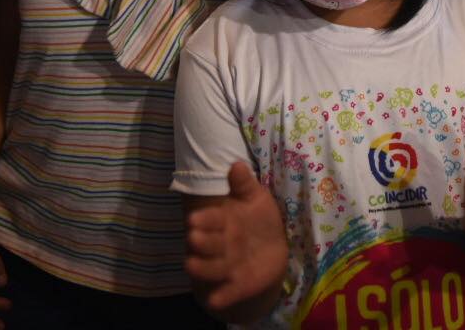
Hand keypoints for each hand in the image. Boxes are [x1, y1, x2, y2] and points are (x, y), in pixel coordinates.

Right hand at [185, 162, 287, 319]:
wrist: (273, 248)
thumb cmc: (259, 219)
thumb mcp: (255, 199)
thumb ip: (245, 184)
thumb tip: (237, 164)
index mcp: (223, 220)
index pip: (210, 219)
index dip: (203, 219)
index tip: (194, 218)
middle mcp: (220, 244)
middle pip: (207, 243)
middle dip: (200, 241)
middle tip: (193, 238)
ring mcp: (226, 265)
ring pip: (211, 268)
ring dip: (202, 268)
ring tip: (192, 267)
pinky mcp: (237, 285)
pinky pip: (228, 291)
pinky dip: (221, 296)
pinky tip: (216, 301)